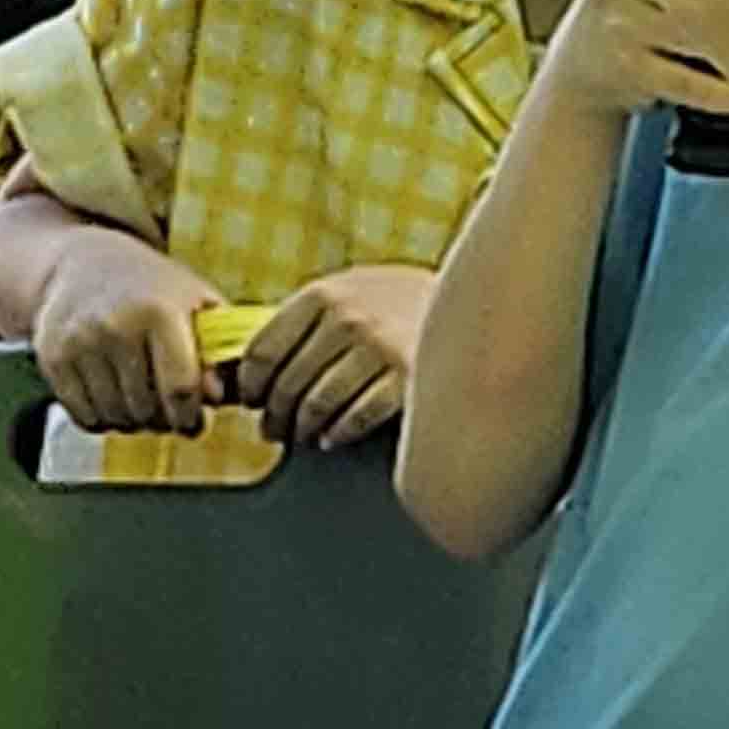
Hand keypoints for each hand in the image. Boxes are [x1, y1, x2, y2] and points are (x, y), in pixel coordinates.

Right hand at [30, 227, 219, 434]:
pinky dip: (103, 420)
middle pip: (146, 408)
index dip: (191, 417)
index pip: (180, 388)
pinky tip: (115, 401)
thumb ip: (218, 347)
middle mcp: (116, 326)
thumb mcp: (194, 300)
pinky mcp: (52, 357)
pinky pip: (83, 416)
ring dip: (133, 423)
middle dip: (163, 422)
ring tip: (143, 406)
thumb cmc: (151, 287)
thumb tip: (219, 397)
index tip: (195, 423)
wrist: (82, 263)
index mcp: (159, 312)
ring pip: (115, 417)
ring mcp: (79, 343)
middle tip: (169, 415)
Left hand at [237, 265, 436, 451]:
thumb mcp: (353, 293)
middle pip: (287, 383)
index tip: (252, 401)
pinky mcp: (408, 379)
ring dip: (303, 428)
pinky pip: (355, 418)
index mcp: (325, 294)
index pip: (264, 349)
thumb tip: (251, 368)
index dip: (249, 384)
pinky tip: (333, 435)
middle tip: (273, 430)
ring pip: (317, 405)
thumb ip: (309, 320)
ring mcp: (379, 348)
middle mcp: (349, 318)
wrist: (478, 306)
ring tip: (303, 434)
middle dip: (274, 414)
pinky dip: (338, 432)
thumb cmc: (401, 308)